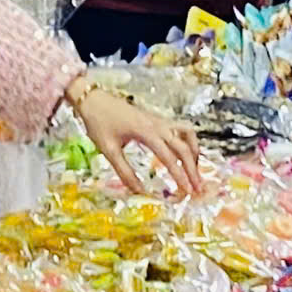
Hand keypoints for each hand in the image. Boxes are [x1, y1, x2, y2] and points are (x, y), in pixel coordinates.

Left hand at [68, 78, 201, 196]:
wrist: (93, 99)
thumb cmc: (98, 123)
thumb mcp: (109, 150)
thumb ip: (125, 172)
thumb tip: (139, 192)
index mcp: (146, 132)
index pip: (169, 157)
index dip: (180, 175)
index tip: (187, 191)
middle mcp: (157, 124)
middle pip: (183, 147)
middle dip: (193, 168)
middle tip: (198, 188)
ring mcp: (159, 120)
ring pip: (186, 133)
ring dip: (193, 152)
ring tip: (194, 170)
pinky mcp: (157, 119)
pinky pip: (180, 129)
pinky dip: (187, 142)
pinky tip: (183, 155)